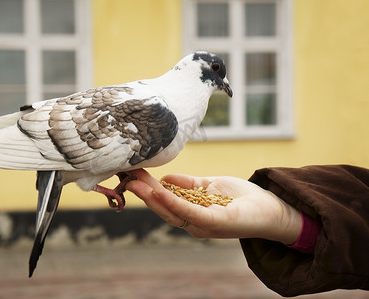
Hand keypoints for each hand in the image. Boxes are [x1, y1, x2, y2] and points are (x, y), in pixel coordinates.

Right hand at [125, 169, 301, 244]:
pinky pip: (189, 212)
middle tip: (127, 176)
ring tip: (136, 182)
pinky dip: (173, 202)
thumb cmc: (242, 198)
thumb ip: (188, 184)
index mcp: (191, 213)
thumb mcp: (209, 186)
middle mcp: (193, 223)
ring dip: (152, 197)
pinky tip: (160, 191)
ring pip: (172, 212)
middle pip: (163, 208)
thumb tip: (165, 178)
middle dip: (144, 192)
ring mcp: (203, 225)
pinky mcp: (215, 222)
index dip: (148, 188)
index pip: (165, 201)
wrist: (272, 208)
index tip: (133, 173)